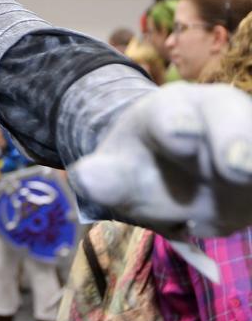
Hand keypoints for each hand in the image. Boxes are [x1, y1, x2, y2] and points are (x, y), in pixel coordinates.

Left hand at [69, 82, 251, 237]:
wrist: (169, 174)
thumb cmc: (141, 167)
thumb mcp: (117, 171)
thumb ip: (104, 179)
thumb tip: (85, 179)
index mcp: (170, 111)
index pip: (172, 115)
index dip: (176, 124)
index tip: (178, 135)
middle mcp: (217, 116)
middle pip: (230, 118)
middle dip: (235, 139)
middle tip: (235, 165)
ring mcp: (247, 142)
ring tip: (244, 176)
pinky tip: (251, 209)